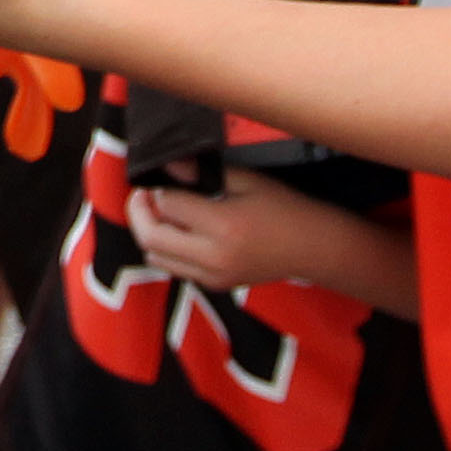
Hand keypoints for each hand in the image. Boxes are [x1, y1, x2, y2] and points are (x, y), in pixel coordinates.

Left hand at [127, 172, 336, 290]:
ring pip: (156, 257)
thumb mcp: (247, 181)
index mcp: (223, 226)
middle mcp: (213, 257)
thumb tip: (169, 165)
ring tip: (159, 211)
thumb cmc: (283, 208)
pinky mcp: (215, 285)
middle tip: (141, 194)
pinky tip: (179, 231)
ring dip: (149, 232)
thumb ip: (204, 174)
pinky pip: (175, 268)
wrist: (312, 248)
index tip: (161, 178)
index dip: (159, 189)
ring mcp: (213, 276)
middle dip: (138, 213)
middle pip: (151, 238)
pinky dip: (166, 249)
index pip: (168, 206)